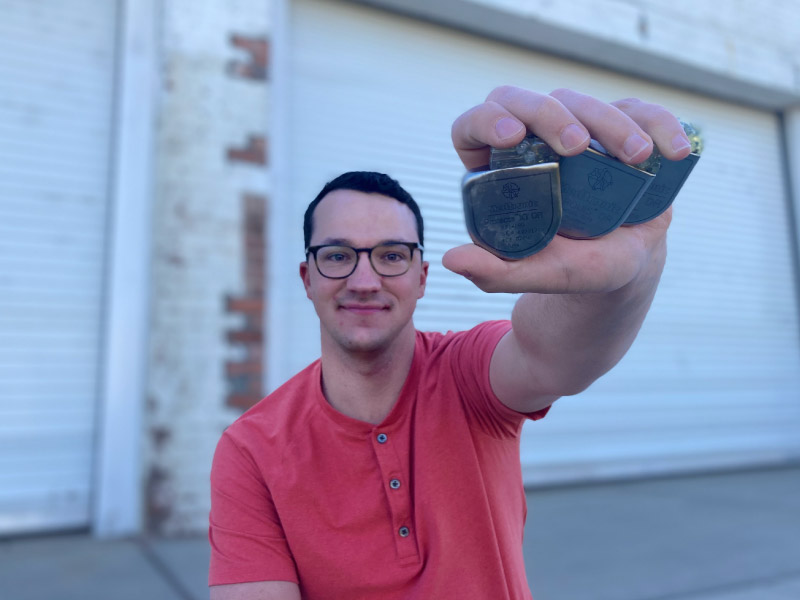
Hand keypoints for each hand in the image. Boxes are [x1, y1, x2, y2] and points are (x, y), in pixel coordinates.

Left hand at [445, 86, 690, 294]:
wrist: (623, 267)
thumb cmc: (573, 267)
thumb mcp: (539, 274)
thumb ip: (496, 272)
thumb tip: (451, 259)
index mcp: (498, 168)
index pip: (476, 126)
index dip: (488, 120)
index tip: (512, 137)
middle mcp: (534, 141)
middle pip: (528, 101)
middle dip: (551, 114)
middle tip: (577, 145)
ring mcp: (579, 130)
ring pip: (583, 102)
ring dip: (611, 123)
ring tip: (637, 160)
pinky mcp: (622, 128)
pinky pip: (639, 111)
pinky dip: (658, 123)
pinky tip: (670, 151)